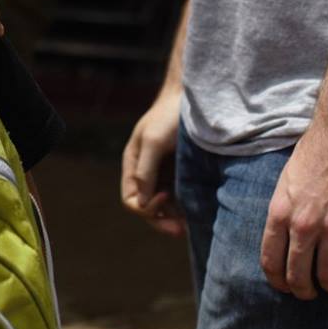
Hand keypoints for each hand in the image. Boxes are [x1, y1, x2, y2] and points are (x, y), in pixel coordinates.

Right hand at [120, 89, 185, 235]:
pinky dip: (184, 207)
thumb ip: (145, 171)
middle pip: (146, 207)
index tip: (166, 197)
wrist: (195, 99)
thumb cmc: (170, 117)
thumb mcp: (154, 142)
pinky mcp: (181, 172)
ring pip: (164, 206)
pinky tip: (196, 210)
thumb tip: (140, 203)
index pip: (131, 199)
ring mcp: (164, 173)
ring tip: (191, 222)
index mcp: (133, 164)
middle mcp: (146, 172)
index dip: (146, 207)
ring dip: (174, 217)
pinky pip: (179, 197)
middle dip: (161, 220)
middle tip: (181, 230)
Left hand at [260, 115, 327, 298]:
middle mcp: (303, 224)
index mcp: (280, 212)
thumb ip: (284, 212)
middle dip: (304, 291)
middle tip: (311, 292)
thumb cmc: (315, 153)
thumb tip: (285, 241)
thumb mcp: (286, 182)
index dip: (278, 281)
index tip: (285, 287)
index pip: (271, 261)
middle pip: (298, 275)